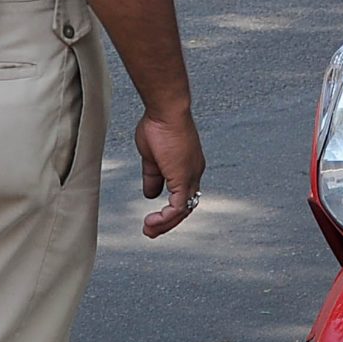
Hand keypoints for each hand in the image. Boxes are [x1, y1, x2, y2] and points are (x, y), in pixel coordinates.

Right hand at [136, 109, 204, 238]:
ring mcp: (191, 176)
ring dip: (165, 224)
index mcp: (188, 166)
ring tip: (148, 230)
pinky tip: (152, 221)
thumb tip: (150, 193)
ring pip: (183, 210)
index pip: (183, 195)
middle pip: (186, 206)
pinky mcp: (184, 179)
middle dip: (168, 222)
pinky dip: (165, 218)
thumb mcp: (152, 157)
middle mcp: (194, 173)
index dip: (169, 209)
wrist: (166, 111)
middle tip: (150, 230)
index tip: (153, 217)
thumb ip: (152, 176)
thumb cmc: (159, 125)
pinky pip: (179, 208)